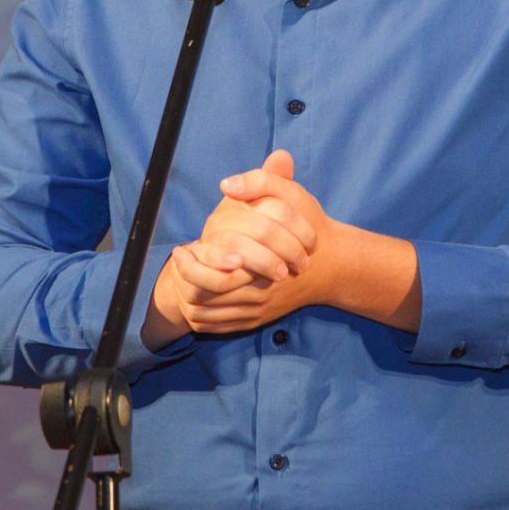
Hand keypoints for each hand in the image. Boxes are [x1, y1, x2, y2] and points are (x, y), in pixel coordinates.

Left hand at [141, 150, 421, 347]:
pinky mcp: (258, 319)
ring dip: (189, 300)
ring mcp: (258, 309)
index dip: (192, 264)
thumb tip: (227, 184)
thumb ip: (261, 182)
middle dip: (184, 281)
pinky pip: (221, 327)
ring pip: (211, 315)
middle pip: (208, 297)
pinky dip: (203, 318)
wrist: (332, 263)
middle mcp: (259, 291)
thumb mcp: (291, 196)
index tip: (180, 249)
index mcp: (261, 263)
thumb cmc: (309, 225)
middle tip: (176, 263)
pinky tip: (194, 301)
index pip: (215, 274)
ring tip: (179, 280)